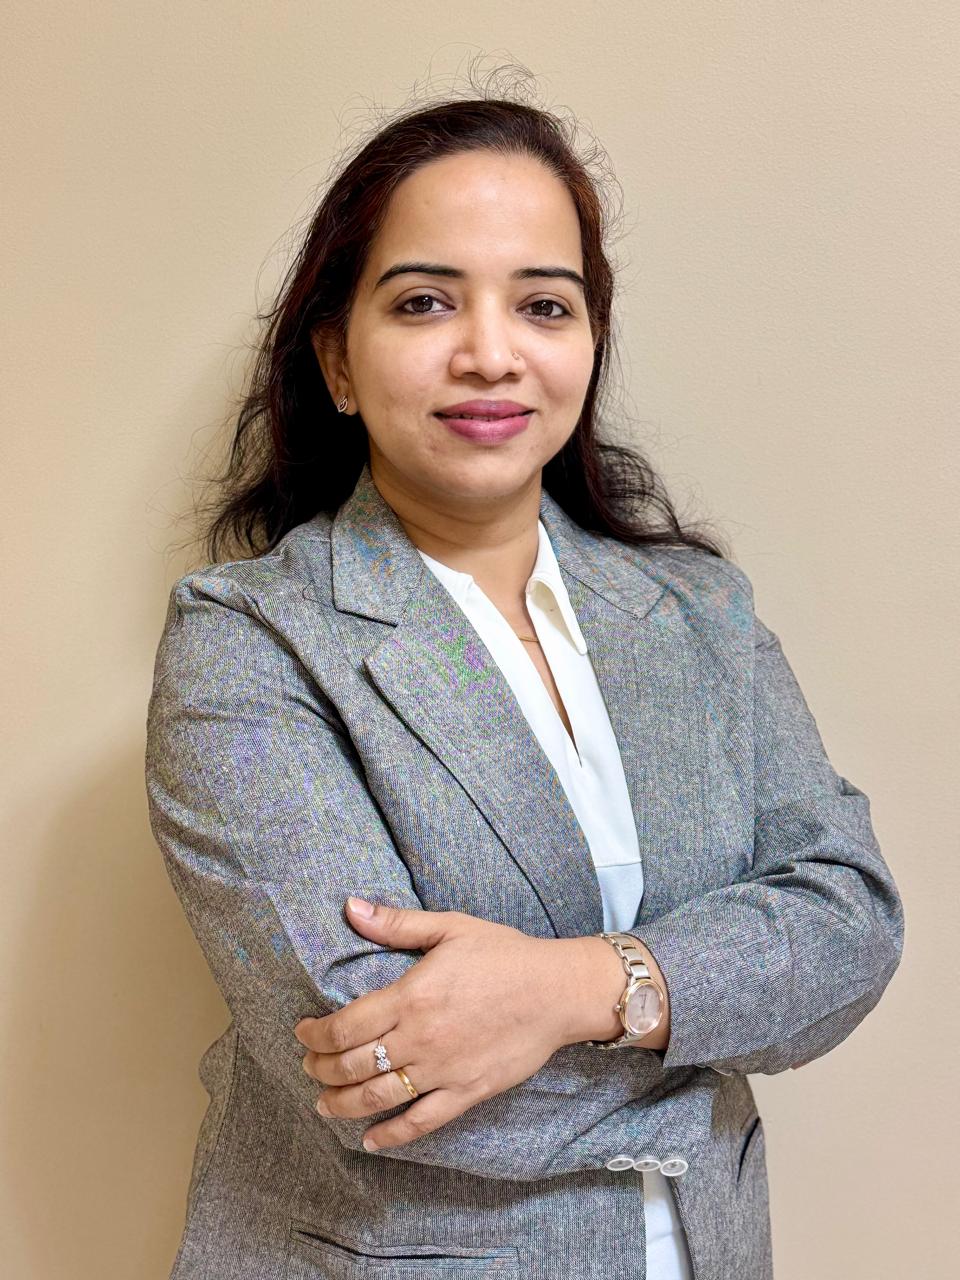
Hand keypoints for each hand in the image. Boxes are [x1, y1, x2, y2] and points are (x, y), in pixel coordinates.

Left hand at [294, 898, 568, 1151]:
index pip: (345, 1026)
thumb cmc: (505, 954)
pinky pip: (421, 1122)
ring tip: (324, 1104)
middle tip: (308, 1066)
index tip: (302, 1032)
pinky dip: (390, 1135)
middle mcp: (421, 1038)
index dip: (315, 1034)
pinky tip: (370, 1140)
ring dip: (342, 1104)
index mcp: (412, 996)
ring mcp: (443, 1070)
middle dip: (320, 1069)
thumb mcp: (450, 927)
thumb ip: (397, 923)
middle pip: (352, 1065)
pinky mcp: (467, 1093)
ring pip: (378, 1097)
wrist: (558, 990)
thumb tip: (350, 906)